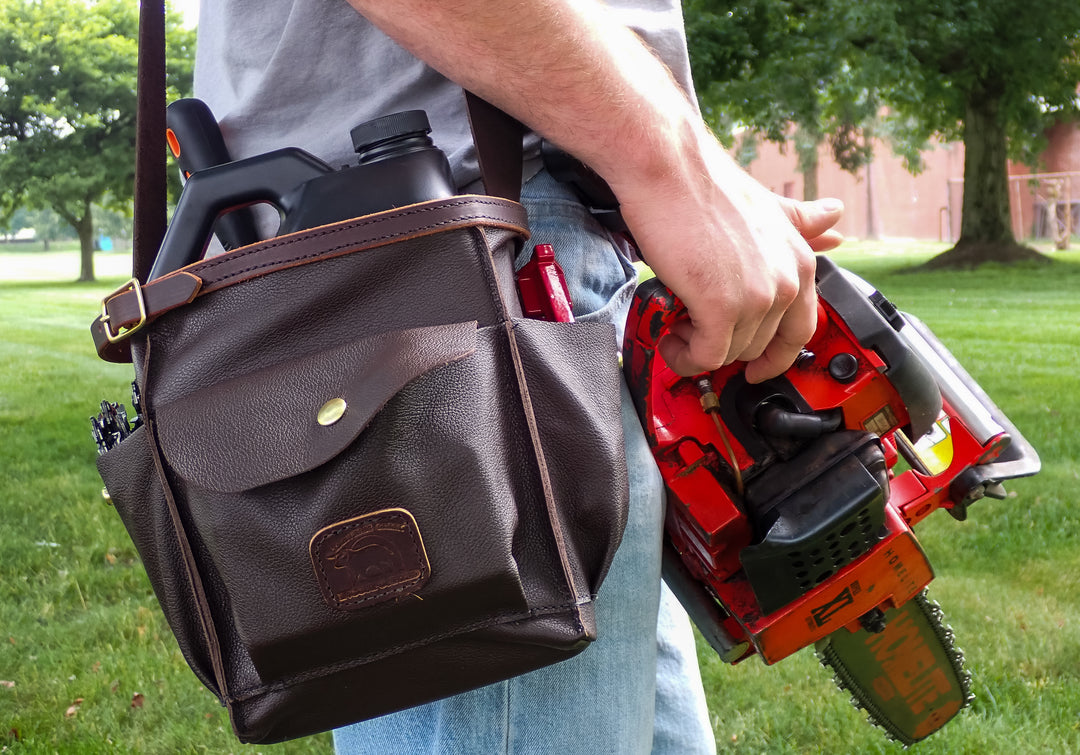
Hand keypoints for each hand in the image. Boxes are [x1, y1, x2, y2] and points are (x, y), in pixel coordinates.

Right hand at [614, 136, 842, 382]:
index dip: (773, 356)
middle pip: (757, 348)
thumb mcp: (768, 206)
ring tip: (676, 327)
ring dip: (698, 350)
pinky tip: (670, 339)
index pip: (799, 333)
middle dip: (723, 345)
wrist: (670, 171)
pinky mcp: (721, 308)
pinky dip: (685, 357)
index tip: (754, 367)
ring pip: (729, 354)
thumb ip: (801, 221)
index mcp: (800, 264)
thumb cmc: (707, 186)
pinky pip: (706, 357)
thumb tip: (835, 217)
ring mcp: (756, 298)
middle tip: (693, 328)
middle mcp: (786, 284)